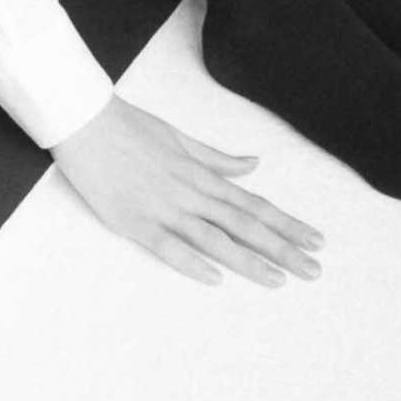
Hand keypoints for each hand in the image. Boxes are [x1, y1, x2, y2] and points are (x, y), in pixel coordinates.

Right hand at [49, 98, 323, 285]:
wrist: (84, 120)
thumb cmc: (129, 126)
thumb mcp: (179, 137)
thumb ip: (217, 158)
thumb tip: (253, 164)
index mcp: (201, 174)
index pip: (254, 204)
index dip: (287, 224)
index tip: (316, 240)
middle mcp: (190, 192)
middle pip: (244, 224)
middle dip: (282, 248)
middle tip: (314, 270)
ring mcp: (163, 207)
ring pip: (214, 238)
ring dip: (248, 260)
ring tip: (279, 280)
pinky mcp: (135, 220)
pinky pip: (168, 246)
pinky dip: (192, 262)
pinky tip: (215, 278)